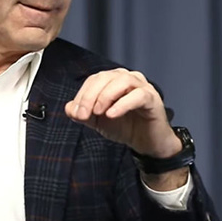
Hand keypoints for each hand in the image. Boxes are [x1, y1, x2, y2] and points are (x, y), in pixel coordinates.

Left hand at [64, 68, 180, 158]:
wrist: (147, 143)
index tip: (76, 113)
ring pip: (121, 81)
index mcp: (113, 80)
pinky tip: (112, 115)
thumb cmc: (125, 126)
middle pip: (104, 78)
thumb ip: (83, 114)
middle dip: (90, 96)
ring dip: (105, 96)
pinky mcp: (152, 98)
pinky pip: (137, 95)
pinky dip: (122, 104)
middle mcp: (127, 78)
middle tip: (83, 114)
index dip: (82, 95)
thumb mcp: (98, 121)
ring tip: (98, 112)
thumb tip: (69, 109)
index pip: (94, 80)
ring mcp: (142, 86)